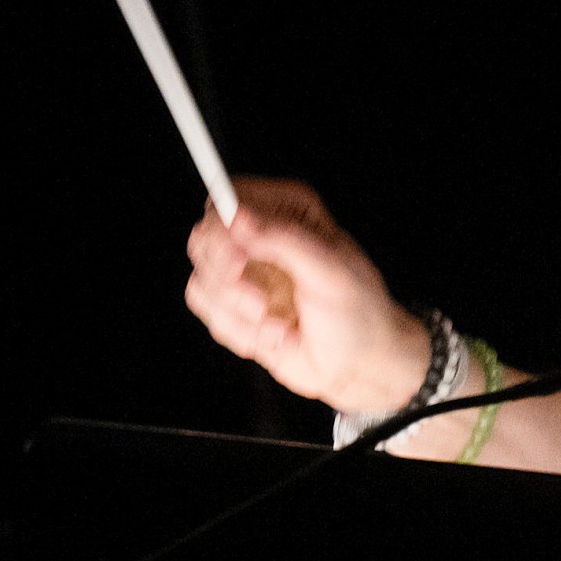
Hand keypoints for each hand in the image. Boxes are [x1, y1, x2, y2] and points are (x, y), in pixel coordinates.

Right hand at [183, 176, 427, 412]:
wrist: (359, 363)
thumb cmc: (357, 313)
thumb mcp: (331, 272)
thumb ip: (284, 239)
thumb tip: (238, 216)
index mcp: (289, 212)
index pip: (230, 198)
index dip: (222, 229)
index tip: (239, 260)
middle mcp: (261, 236)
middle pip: (204, 239)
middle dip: (228, 281)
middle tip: (260, 304)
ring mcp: (245, 271)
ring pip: (201, 281)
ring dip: (239, 316)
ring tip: (279, 326)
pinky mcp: (233, 303)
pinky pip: (209, 313)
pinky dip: (239, 333)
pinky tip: (275, 336)